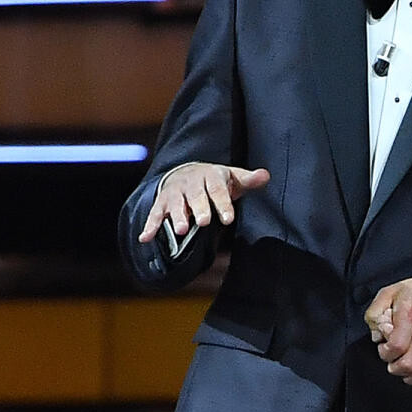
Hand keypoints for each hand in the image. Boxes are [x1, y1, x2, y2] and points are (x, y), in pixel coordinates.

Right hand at [138, 162, 270, 248]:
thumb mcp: (233, 178)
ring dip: (176, 217)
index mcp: (211, 176)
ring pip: (176, 204)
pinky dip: (150, 226)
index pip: (218, 189)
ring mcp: (175, 193)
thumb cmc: (216, 181)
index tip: (228, 219)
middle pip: (196, 196)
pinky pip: (155, 214)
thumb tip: (265, 175)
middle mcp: (191, 183)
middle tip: (203, 222)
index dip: (222, 204)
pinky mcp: (162, 202)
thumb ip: (248, 180)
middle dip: (199, 209)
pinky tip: (145, 238)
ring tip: (180, 230)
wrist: (187, 172)